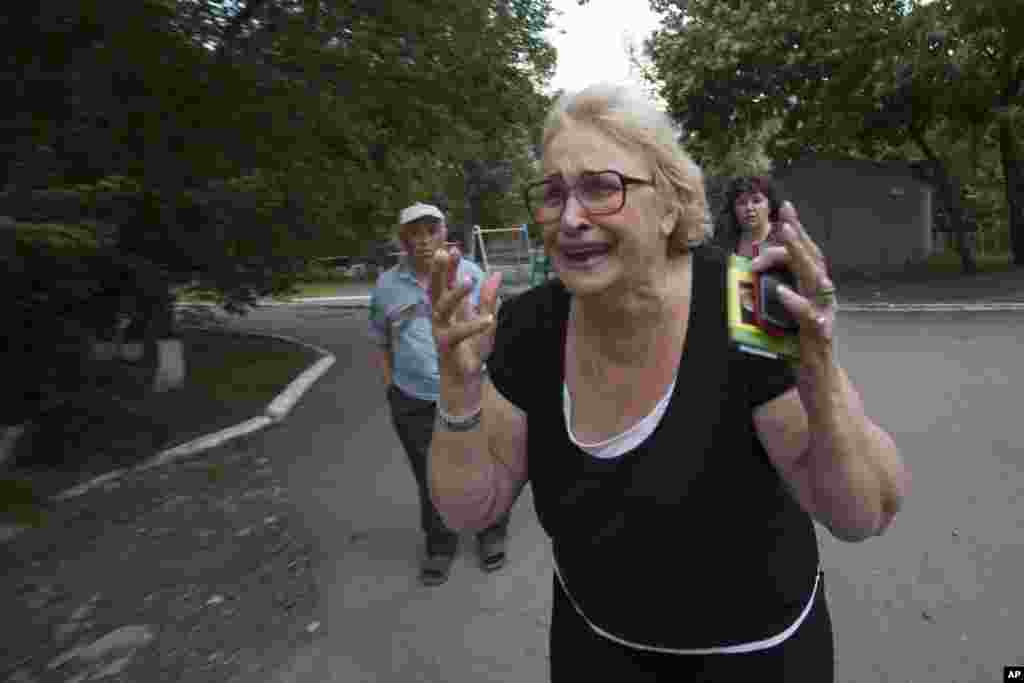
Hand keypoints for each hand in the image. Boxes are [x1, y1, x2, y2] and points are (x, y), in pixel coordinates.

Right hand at [429, 246, 501, 381]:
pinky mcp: (447, 346)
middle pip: (435, 289)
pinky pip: (458, 333)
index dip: (447, 265)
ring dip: (455, 293)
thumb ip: (488, 299)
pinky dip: (473, 326)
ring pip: (442, 307)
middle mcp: (441, 316)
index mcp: (450, 309)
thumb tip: (496, 273)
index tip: (451, 247)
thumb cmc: (472, 351)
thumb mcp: (485, 321)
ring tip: (469, 280)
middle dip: (439, 270)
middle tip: (444, 252)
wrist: (465, 381)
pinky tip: (488, 319)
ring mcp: (441, 330)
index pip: (445, 282)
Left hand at [751, 202, 836, 348]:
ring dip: (799, 256)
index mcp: (815, 290)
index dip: (798, 231)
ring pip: (814, 279)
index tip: (785, 209)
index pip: (808, 254)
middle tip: (784, 217)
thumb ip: (775, 292)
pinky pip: (808, 316)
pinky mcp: (818, 335)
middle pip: (813, 260)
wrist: (821, 381)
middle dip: (797, 236)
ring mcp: (823, 314)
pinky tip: (781, 291)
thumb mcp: (786, 314)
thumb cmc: (802, 347)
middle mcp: (822, 298)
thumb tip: (752, 273)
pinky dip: (795, 302)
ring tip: (786, 238)